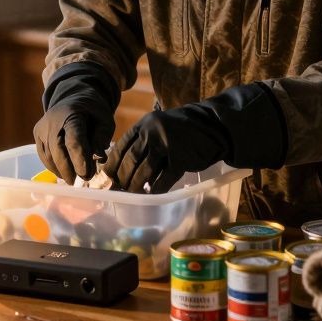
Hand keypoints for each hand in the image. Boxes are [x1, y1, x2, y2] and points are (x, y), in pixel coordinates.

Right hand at [33, 98, 113, 183]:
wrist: (71, 98)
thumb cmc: (91, 111)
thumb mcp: (104, 118)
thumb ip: (102, 136)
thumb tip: (98, 157)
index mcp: (71, 114)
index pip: (73, 140)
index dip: (79, 159)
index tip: (86, 175)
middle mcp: (52, 121)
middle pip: (58, 151)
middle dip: (70, 170)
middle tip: (84, 179)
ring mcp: (42, 128)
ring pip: (49, 157)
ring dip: (63, 171)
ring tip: (76, 177)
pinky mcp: (37, 134)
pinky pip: (44, 157)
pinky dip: (55, 167)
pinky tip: (66, 171)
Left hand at [102, 105, 227, 193]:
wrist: (213, 127)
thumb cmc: (182, 131)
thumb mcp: (159, 127)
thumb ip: (142, 142)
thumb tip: (121, 168)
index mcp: (144, 124)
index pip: (121, 146)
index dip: (113, 164)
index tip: (108, 177)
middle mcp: (152, 132)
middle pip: (130, 160)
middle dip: (123, 178)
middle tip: (120, 189)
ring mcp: (167, 145)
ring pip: (144, 172)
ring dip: (136, 186)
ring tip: (133, 194)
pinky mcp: (181, 160)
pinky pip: (163, 180)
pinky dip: (155, 190)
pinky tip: (151, 196)